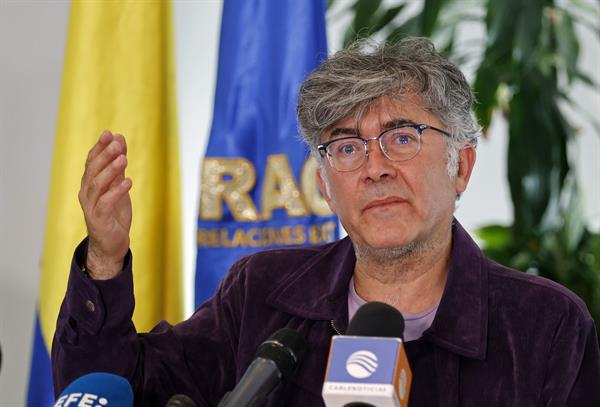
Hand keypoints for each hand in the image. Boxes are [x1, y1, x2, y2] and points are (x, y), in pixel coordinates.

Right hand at [79, 130, 131, 279]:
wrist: (111, 244)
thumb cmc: (114, 214)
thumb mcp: (119, 185)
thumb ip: (118, 164)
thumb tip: (120, 139)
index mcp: (90, 183)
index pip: (92, 161)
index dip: (99, 147)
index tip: (109, 133)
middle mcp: (87, 193)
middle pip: (93, 170)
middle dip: (105, 155)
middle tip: (117, 143)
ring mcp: (91, 206)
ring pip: (98, 185)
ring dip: (110, 170)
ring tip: (123, 159)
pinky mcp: (98, 219)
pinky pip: (106, 203)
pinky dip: (117, 191)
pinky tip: (129, 182)